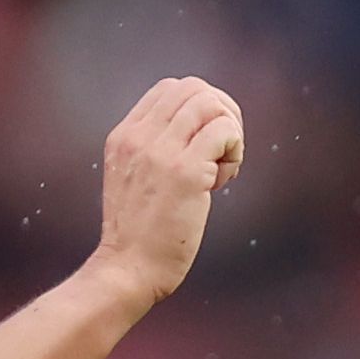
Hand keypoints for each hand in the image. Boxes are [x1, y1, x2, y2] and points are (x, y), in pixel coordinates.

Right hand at [89, 75, 246, 304]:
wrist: (128, 270)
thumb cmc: (138, 236)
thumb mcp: (133, 180)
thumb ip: (153, 153)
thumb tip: (200, 135)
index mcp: (124, 136)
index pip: (170, 89)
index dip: (199, 108)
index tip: (203, 144)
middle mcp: (139, 136)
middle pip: (194, 88)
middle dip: (221, 113)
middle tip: (223, 151)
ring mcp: (161, 151)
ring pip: (211, 104)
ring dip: (230, 132)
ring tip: (222, 167)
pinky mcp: (185, 172)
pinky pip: (225, 131)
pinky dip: (235, 150)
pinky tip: (222, 181)